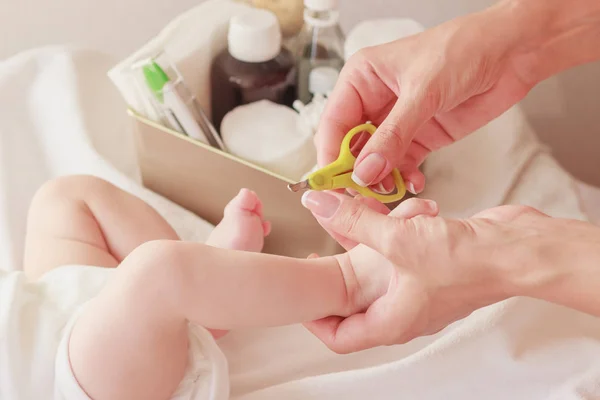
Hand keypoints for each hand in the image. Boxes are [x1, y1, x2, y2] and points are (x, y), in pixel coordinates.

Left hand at [302, 191, 599, 352]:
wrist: (516, 251)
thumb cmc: (466, 262)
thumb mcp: (397, 238)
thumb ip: (353, 220)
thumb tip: (318, 205)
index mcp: (390, 321)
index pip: (339, 338)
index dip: (315, 321)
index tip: (301, 294)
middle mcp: (404, 311)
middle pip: (358, 296)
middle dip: (345, 262)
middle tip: (332, 239)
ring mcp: (420, 289)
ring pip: (382, 263)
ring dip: (380, 234)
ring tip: (386, 213)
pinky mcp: (433, 266)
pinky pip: (405, 248)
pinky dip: (404, 227)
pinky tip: (419, 209)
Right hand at [315, 0, 599, 192]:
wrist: (512, 52)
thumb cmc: (464, 50)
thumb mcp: (423, 92)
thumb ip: (393, 136)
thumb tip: (364, 171)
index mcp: (362, 79)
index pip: (334, 123)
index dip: (331, 155)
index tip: (334, 184)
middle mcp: (374, 101)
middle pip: (351, 146)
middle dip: (356, 172)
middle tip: (363, 196)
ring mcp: (397, 122)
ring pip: (375, 160)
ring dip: (380, 179)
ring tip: (391, 192)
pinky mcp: (420, 137)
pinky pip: (401, 164)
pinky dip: (403, 178)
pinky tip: (413, 183)